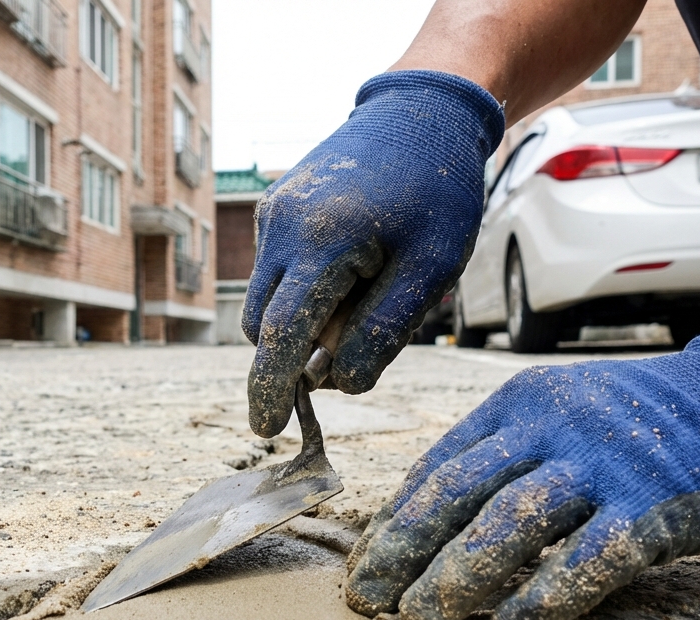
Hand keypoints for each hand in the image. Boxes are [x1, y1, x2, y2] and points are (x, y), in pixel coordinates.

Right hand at [243, 70, 504, 437]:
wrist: (421, 110)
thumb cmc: (437, 192)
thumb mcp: (430, 271)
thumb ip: (382, 333)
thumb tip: (338, 382)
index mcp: (321, 242)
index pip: (279, 336)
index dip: (270, 389)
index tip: (267, 430)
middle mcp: (282, 227)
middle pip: (262, 324)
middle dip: (294, 353)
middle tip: (355, 345)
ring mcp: (272, 214)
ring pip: (266, 299)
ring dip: (302, 319)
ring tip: (368, 289)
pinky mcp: (274, 207)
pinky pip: (276, 269)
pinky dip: (305, 288)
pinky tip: (356, 262)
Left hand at [345, 335, 699, 619]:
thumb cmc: (633, 417)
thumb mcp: (555, 408)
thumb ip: (499, 452)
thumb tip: (425, 515)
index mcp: (519, 404)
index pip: (439, 465)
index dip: (395, 519)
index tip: (366, 560)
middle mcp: (552, 428)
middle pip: (458, 494)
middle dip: (404, 549)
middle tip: (370, 596)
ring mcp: (602, 466)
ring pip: (509, 525)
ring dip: (457, 577)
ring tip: (422, 617)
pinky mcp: (652, 508)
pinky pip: (586, 561)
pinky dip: (545, 597)